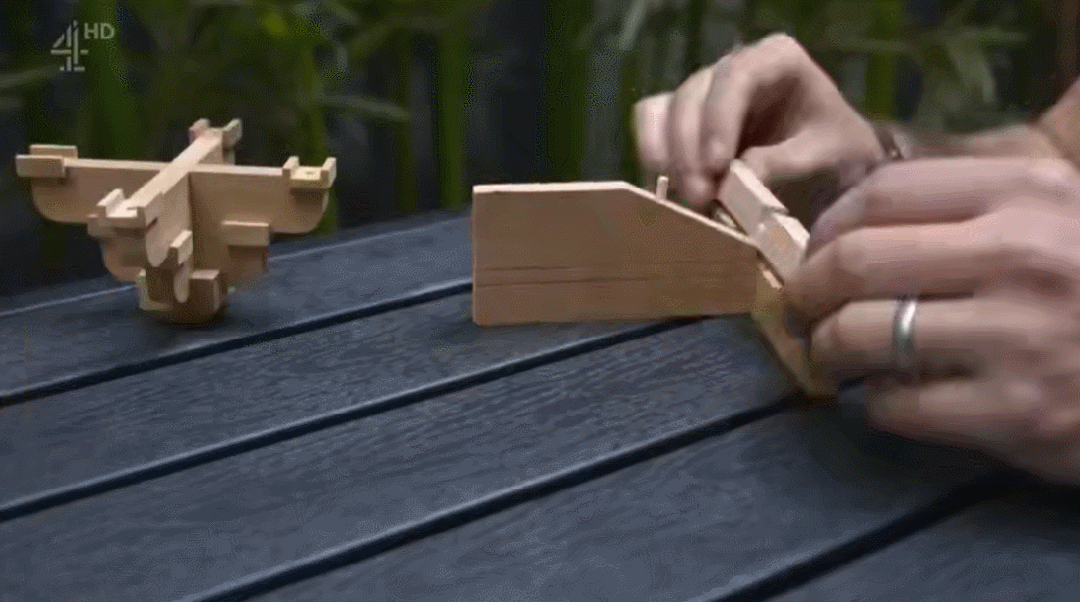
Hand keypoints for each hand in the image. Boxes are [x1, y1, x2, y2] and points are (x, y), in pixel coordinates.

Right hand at [633, 33, 883, 213]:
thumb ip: (786, 163)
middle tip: (699, 198)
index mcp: (776, 59)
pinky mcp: (685, 123)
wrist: (834, 177)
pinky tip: (670, 192)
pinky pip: (652, 128)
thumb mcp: (827, 159)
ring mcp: (705, 95)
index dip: (719, 117)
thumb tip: (738, 178)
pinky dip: (655, 159)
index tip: (718, 165)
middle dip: (689, 148)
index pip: (737, 75)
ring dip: (669, 158)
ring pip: (664, 111)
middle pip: (692, 94)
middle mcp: (734, 70)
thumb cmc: (838, 158)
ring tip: (688, 201)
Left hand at [785, 157, 1079, 483]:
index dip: (827, 226)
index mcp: (1027, 192)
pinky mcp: (1020, 413)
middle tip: (800, 308)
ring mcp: (1020, 336)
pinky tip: (891, 399)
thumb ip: (969, 206)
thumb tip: (853, 222)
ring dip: (829, 349)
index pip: (883, 192)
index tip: (814, 252)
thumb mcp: (1057, 217)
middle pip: (855, 262)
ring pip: (863, 336)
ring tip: (834, 355)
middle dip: (807, 290)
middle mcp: (1021, 254)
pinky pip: (897, 407)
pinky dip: (876, 405)